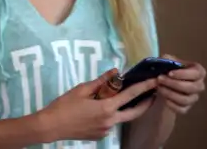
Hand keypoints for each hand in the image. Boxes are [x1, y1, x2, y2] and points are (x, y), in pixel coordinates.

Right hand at [38, 68, 158, 141]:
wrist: (51, 126)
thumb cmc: (64, 105)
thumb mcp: (81, 90)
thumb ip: (101, 82)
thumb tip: (115, 72)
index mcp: (106, 107)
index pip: (130, 95)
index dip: (144, 87)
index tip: (154, 81)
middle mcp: (111, 121)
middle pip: (135, 112)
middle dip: (146, 103)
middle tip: (152, 94)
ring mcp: (106, 130)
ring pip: (120, 117)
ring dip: (122, 108)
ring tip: (117, 98)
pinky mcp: (101, 135)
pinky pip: (109, 123)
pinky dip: (108, 115)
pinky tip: (96, 110)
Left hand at [156, 54, 205, 114]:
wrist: (164, 82)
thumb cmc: (168, 69)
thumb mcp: (168, 61)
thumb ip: (167, 60)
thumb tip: (165, 60)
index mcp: (198, 72)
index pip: (197, 74)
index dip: (184, 74)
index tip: (170, 73)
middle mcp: (199, 86)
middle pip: (192, 88)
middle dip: (174, 83)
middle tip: (160, 79)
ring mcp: (193, 98)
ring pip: (186, 99)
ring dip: (170, 93)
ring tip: (159, 87)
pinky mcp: (186, 108)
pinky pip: (181, 109)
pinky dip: (171, 104)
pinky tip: (163, 98)